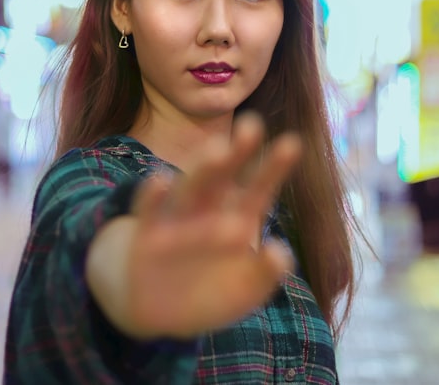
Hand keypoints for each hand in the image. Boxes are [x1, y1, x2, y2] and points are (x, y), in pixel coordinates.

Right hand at [87, 113, 300, 339]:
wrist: (159, 313)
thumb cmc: (209, 292)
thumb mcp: (244, 289)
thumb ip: (265, 273)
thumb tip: (281, 253)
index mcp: (235, 216)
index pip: (257, 188)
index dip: (273, 167)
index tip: (292, 143)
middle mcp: (206, 210)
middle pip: (223, 177)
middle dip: (237, 153)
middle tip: (252, 125)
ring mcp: (176, 220)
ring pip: (189, 188)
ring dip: (203, 168)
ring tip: (218, 149)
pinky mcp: (146, 237)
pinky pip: (149, 212)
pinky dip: (153, 196)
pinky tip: (160, 180)